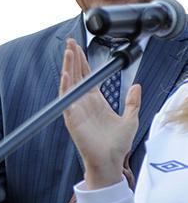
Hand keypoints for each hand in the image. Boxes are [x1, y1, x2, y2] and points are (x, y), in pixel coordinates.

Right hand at [60, 38, 139, 188]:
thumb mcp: (131, 119)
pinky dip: (65, 86)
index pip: (86, 76)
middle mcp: (83, 102)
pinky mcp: (71, 118)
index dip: (83, 61)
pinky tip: (65, 74)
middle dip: (73, 58)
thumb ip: (133, 102)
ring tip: (68, 52)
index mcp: (95, 101)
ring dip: (68, 67)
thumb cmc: (118, 144)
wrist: (110, 160)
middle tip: (70, 42)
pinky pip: (66, 99)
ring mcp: (76, 109)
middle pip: (76, 75)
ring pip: (69, 83)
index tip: (79, 48)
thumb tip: (137, 86)